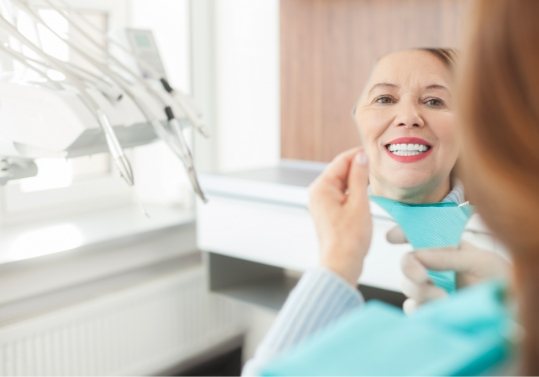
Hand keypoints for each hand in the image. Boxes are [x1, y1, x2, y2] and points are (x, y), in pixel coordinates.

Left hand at [308, 148, 371, 285]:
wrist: (341, 265)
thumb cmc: (349, 239)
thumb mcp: (359, 203)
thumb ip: (359, 177)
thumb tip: (361, 157)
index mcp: (321, 187)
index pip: (341, 161)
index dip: (359, 154)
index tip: (376, 151)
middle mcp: (317, 193)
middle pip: (340, 171)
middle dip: (359, 167)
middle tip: (380, 165)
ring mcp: (321, 203)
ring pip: (342, 183)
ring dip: (357, 180)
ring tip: (376, 178)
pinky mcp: (327, 212)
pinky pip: (341, 194)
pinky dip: (354, 191)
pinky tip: (367, 193)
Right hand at [400, 241, 509, 313]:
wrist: (508, 311)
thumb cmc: (500, 280)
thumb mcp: (480, 261)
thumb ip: (449, 256)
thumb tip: (417, 253)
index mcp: (445, 248)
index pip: (418, 234)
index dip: (402, 232)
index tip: (392, 237)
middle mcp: (434, 267)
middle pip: (407, 262)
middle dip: (410, 268)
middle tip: (422, 277)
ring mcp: (431, 289)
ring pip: (407, 286)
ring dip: (420, 291)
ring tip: (444, 299)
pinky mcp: (430, 310)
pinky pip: (412, 308)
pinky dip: (419, 309)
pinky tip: (438, 309)